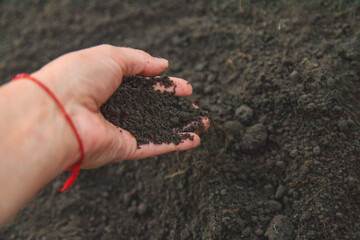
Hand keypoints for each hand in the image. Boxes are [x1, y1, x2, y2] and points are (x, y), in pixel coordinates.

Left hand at [32, 44, 208, 168]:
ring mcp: (120, 129)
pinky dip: (174, 144)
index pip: (144, 86)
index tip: (185, 88)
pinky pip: (153, 145)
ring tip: (202, 123)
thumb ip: (139, 60)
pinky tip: (193, 141)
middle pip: (153, 108)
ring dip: (181, 127)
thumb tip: (163, 65)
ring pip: (157, 128)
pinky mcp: (123, 148)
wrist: (56, 113)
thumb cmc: (77, 78)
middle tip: (195, 107)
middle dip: (176, 108)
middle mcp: (115, 107)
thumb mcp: (110, 56)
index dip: (166, 86)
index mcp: (109, 84)